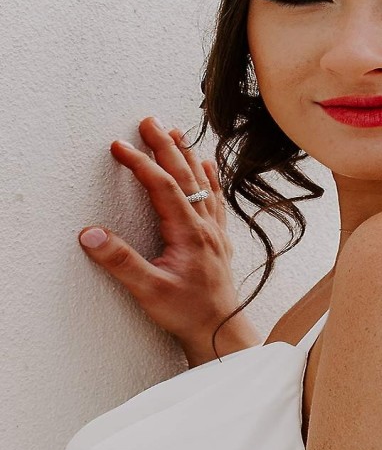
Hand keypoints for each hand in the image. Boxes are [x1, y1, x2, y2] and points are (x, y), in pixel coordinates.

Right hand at [78, 116, 261, 365]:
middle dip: (165, 146)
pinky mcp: (218, 238)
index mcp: (188, 232)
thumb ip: (121, 262)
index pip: (163, 187)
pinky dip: (209, 177)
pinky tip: (208, 166)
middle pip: (185, 175)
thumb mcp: (148, 291)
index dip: (141, 164)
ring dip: (187, 155)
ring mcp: (214, 229)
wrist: (221, 328)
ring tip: (175, 132)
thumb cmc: (187, 312)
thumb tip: (91, 234)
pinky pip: (215, 198)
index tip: (119, 146)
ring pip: (203, 183)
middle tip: (149, 121)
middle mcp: (205, 225)